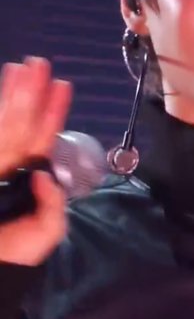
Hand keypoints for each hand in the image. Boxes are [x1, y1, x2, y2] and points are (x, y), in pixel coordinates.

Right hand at [0, 57, 71, 265]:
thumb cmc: (15, 256)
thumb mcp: (45, 233)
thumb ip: (53, 205)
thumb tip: (45, 175)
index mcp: (29, 177)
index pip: (42, 138)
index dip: (53, 113)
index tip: (63, 85)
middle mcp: (10, 165)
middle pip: (22, 122)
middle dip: (31, 93)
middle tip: (39, 63)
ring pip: (4, 123)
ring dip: (12, 95)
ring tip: (21, 67)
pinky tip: (4, 89)